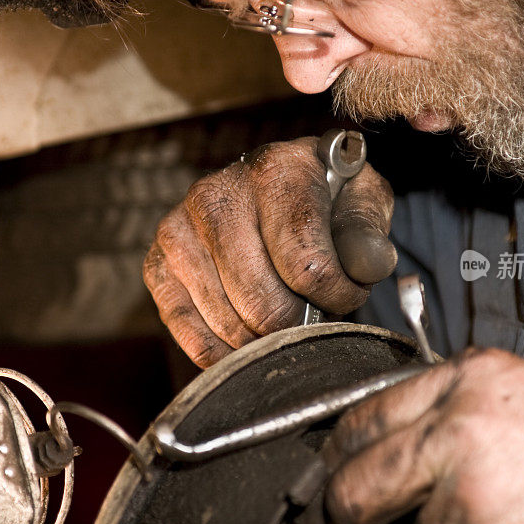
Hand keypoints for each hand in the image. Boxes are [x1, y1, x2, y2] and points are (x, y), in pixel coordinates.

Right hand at [143, 137, 395, 367]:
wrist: (275, 187)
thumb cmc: (322, 199)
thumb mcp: (361, 199)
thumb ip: (366, 232)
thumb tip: (366, 265)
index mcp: (273, 172)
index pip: (308, 267)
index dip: (338, 295)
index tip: (347, 292)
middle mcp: (215, 196)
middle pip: (263, 303)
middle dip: (299, 323)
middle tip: (312, 312)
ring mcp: (178, 232)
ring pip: (230, 324)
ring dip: (266, 336)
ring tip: (282, 311)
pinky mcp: (157, 265)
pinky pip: (191, 334)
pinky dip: (225, 351)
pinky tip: (248, 338)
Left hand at [324, 349, 523, 523]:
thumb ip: (456, 416)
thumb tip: (394, 451)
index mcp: (472, 378)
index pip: (364, 415)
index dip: (342, 455)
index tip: (337, 476)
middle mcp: (460, 421)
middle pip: (353, 475)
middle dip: (345, 508)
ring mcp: (467, 483)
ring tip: (486, 523)